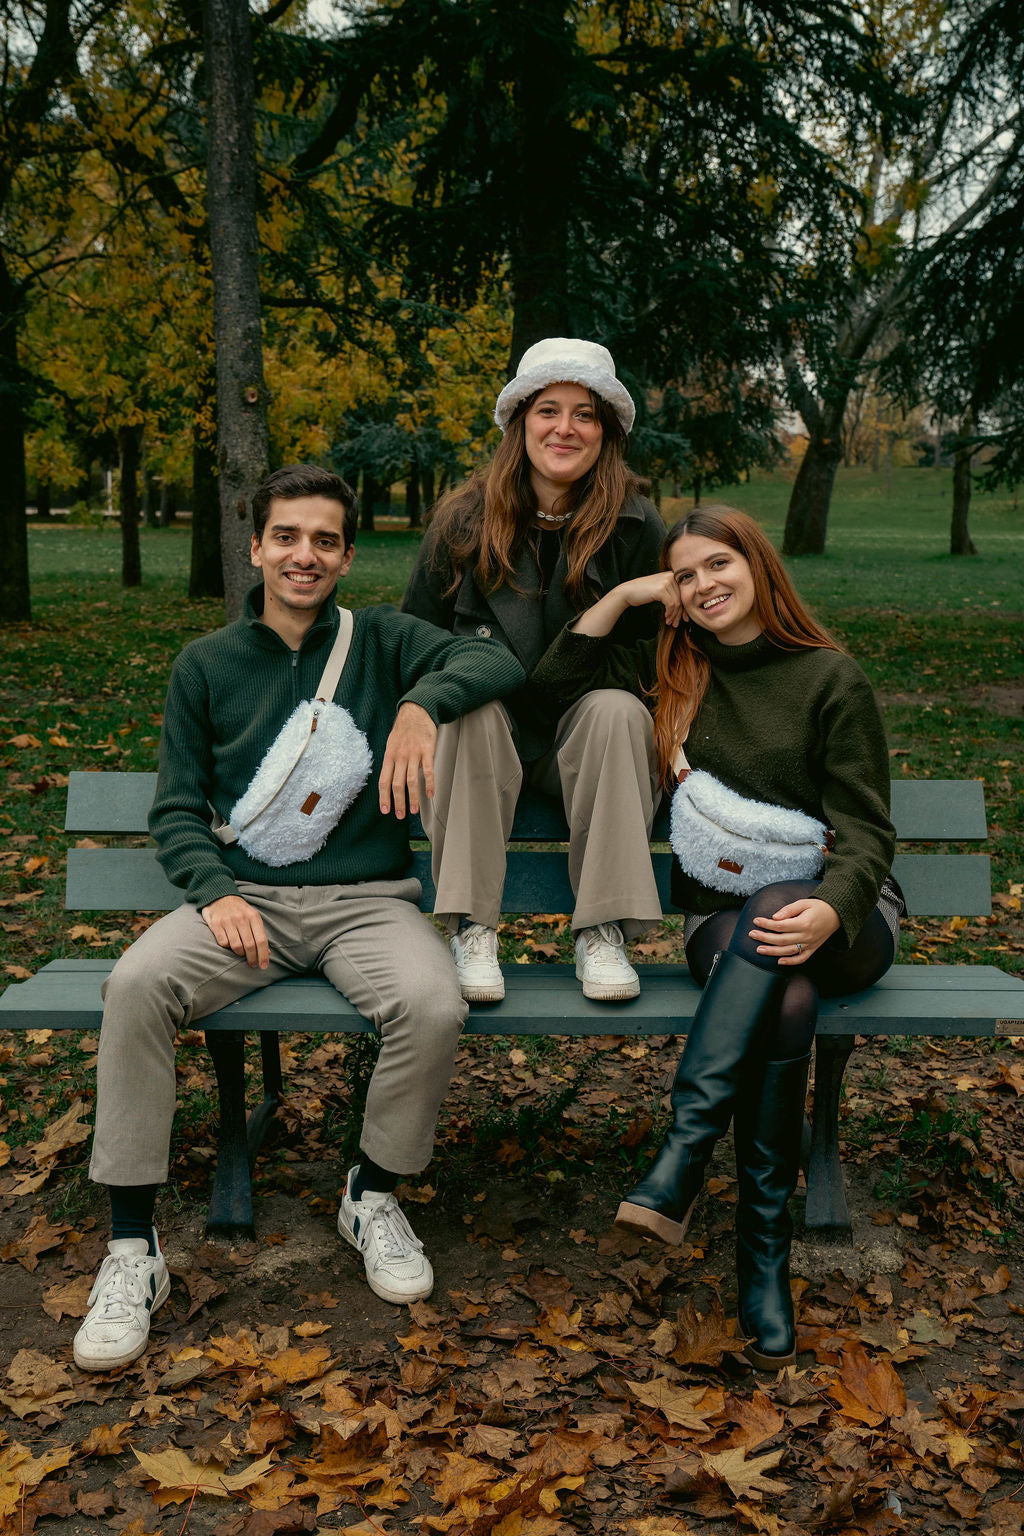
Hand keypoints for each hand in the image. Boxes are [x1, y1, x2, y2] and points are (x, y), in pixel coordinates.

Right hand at [201, 895, 269, 968]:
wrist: (220, 894)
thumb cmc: (239, 909)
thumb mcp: (252, 916)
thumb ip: (259, 933)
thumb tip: (268, 953)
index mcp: (254, 916)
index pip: (261, 940)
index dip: (263, 955)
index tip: (264, 966)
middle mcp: (241, 918)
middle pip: (250, 945)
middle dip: (252, 958)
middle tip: (253, 964)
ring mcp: (228, 921)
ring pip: (236, 946)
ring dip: (240, 954)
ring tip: (241, 953)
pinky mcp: (216, 924)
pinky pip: (223, 943)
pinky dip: (227, 947)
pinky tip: (229, 944)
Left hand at [379, 702, 436, 817]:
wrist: (416, 712)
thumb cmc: (403, 730)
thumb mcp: (391, 744)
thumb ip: (391, 762)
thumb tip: (390, 780)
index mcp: (389, 756)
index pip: (383, 781)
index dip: (383, 797)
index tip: (385, 810)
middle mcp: (399, 757)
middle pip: (397, 784)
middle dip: (398, 802)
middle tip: (400, 816)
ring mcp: (413, 754)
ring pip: (411, 780)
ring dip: (412, 797)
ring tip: (414, 811)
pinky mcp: (427, 751)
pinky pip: (428, 771)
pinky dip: (429, 784)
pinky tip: (430, 794)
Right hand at [617, 572, 683, 627]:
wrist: (627, 591)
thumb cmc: (643, 592)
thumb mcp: (660, 589)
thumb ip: (672, 593)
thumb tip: (684, 607)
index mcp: (672, 575)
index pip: (683, 593)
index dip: (685, 607)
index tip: (684, 618)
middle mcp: (671, 576)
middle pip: (681, 598)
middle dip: (680, 613)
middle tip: (677, 623)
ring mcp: (666, 582)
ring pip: (677, 603)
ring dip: (674, 615)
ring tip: (670, 623)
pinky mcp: (661, 589)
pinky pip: (671, 604)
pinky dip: (670, 613)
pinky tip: (666, 617)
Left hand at [749, 897, 839, 965]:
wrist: (836, 914)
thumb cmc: (818, 907)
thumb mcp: (803, 903)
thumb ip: (788, 910)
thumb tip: (774, 917)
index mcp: (804, 923)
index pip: (780, 926)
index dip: (766, 924)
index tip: (756, 921)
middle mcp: (807, 936)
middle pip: (781, 939)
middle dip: (765, 937)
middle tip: (752, 934)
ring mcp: (810, 944)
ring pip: (788, 951)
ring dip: (772, 952)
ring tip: (759, 949)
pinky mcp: (813, 949)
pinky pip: (801, 958)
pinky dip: (790, 962)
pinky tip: (779, 961)